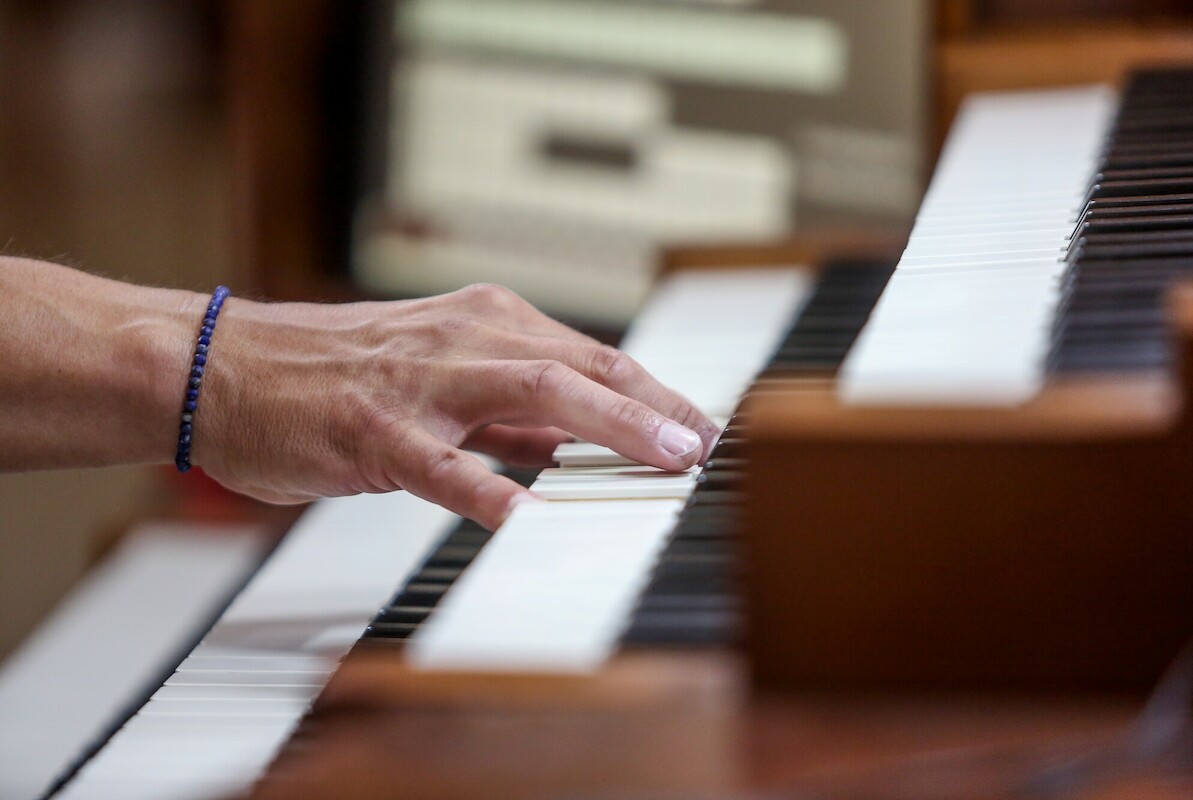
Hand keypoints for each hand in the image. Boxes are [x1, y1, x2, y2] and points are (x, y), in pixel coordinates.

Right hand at [194, 284, 719, 528]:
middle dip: (653, 407)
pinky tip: (520, 514)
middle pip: (579, 368)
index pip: (591, 357)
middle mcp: (462, 339)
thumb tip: (578, 443)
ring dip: (606, 427)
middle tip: (704, 445)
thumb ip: (507, 411)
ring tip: (659, 460)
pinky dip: (482, 486)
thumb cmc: (333, 375)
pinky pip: (437, 462)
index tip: (701, 427)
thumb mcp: (437, 374)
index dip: (653, 393)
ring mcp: (418, 383)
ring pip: (529, 394)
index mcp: (483, 323)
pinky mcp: (371, 430)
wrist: (224, 368)